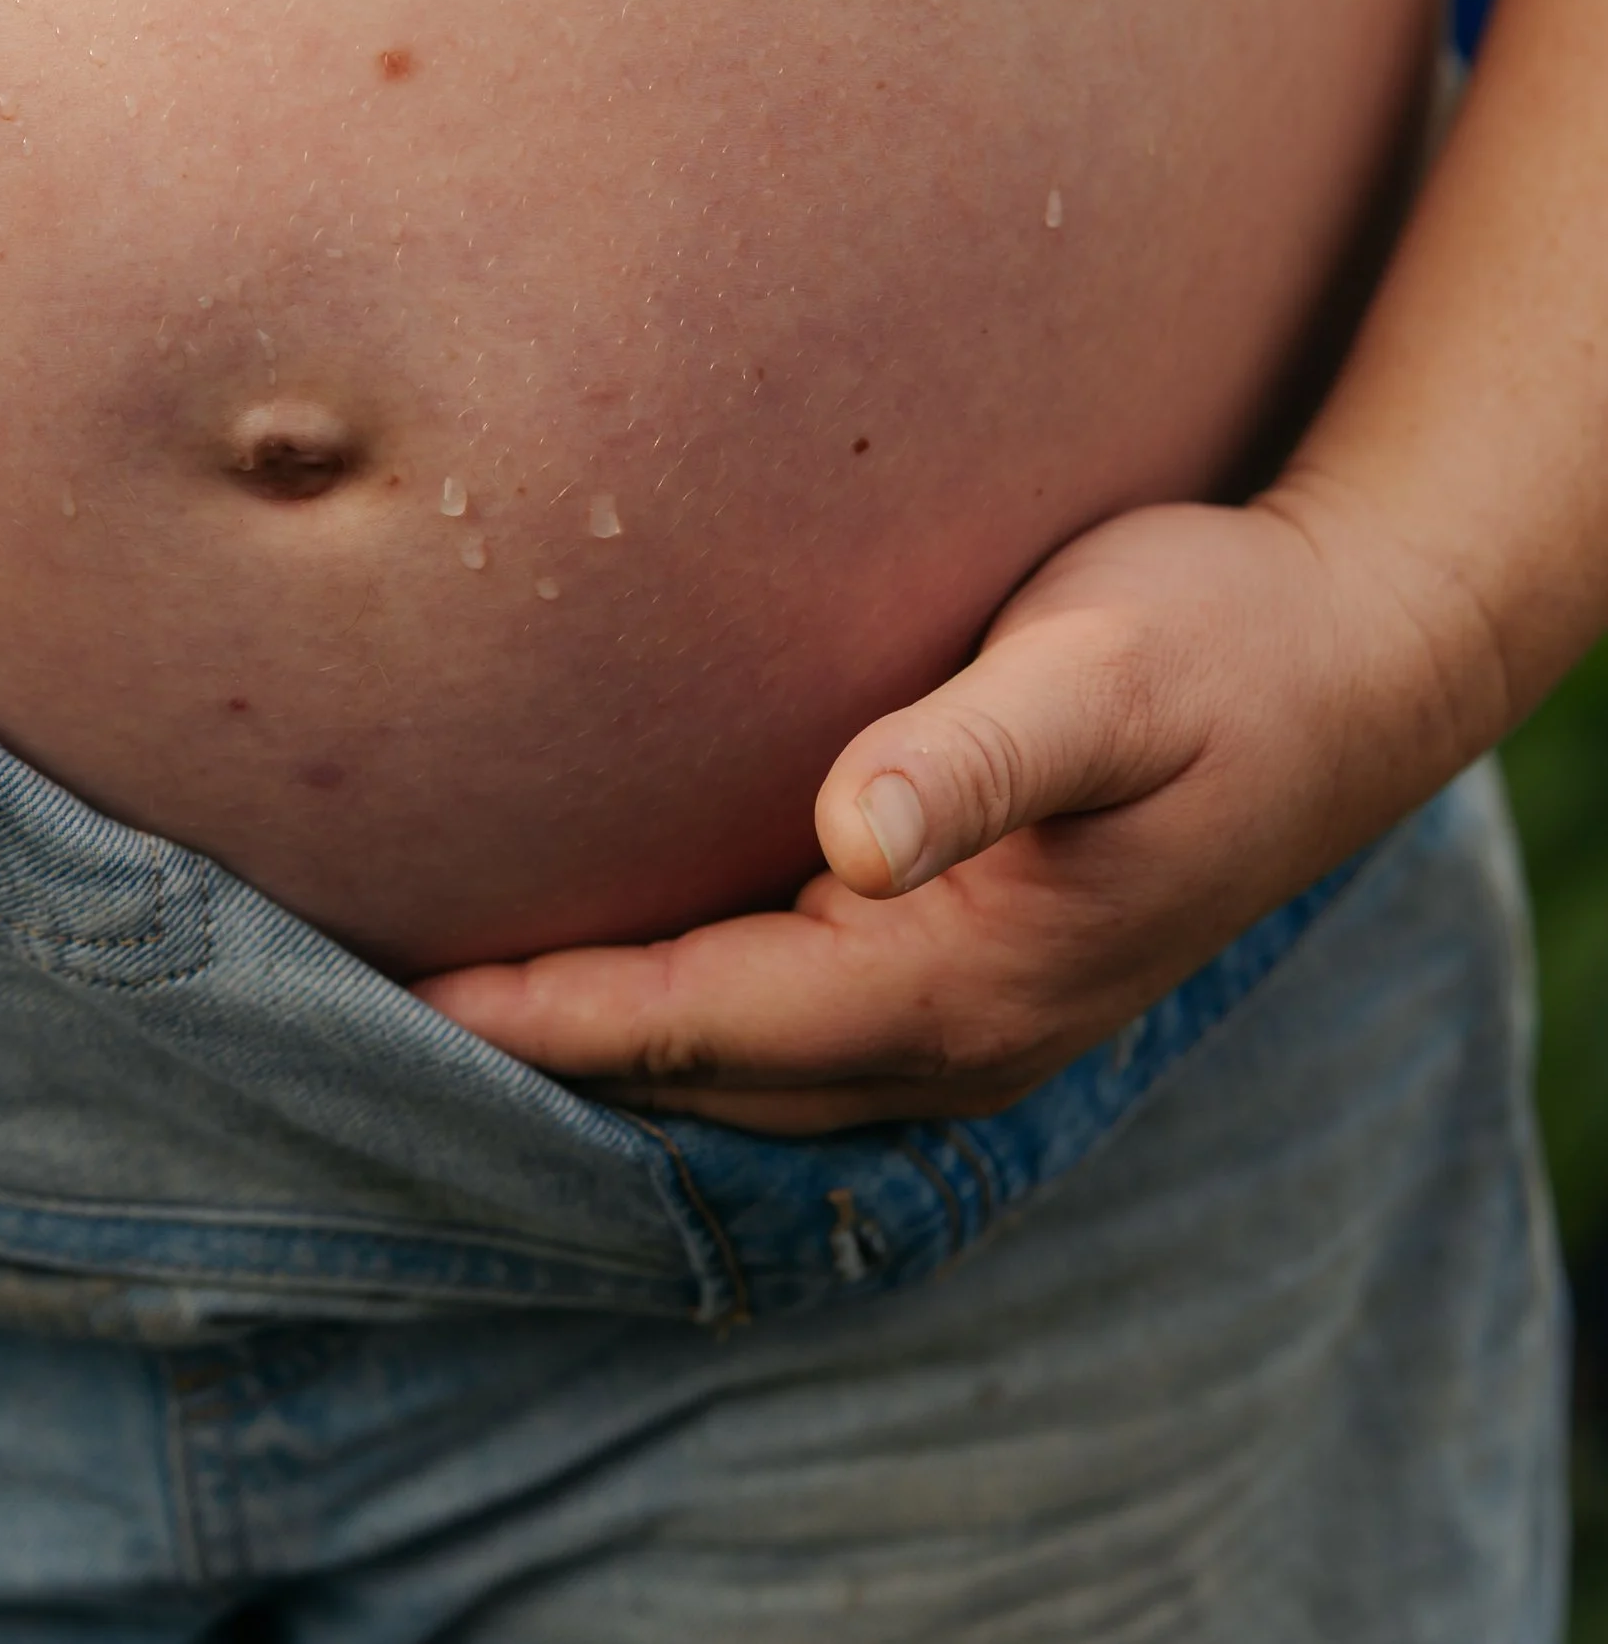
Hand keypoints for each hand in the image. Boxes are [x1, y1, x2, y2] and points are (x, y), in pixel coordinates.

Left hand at [416, 481, 1506, 1127]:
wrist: (1353, 659)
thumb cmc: (1218, 640)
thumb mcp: (1108, 671)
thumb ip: (982, 750)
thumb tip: (855, 833)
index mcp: (962, 978)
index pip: (703, 1022)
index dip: (551, 1017)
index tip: (402, 996)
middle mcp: (950, 1031)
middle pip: (695, 1067)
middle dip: (538, 1043)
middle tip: (353, 990)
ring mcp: (959, 1010)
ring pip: (730, 1053)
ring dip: (596, 1030)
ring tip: (431, 977)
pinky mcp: (958, 955)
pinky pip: (777, 1010)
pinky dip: (670, 994)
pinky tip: (589, 930)